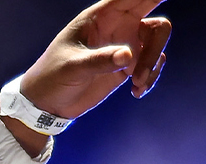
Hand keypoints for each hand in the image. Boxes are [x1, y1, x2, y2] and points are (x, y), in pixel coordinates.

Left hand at [21, 0, 171, 119]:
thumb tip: (128, 56)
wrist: (47, 104)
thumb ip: (99, 61)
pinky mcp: (127, 67)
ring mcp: (124, 46)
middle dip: (157, 43)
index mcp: (100, 17)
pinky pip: (152, 66)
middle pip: (155, 24)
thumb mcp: (72, 68)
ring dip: (152, 66)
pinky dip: (150, 78)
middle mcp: (117, 28)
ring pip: (157, 45)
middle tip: (142, 70)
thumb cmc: (52, 77)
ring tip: (136, 85)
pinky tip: (136, 92)